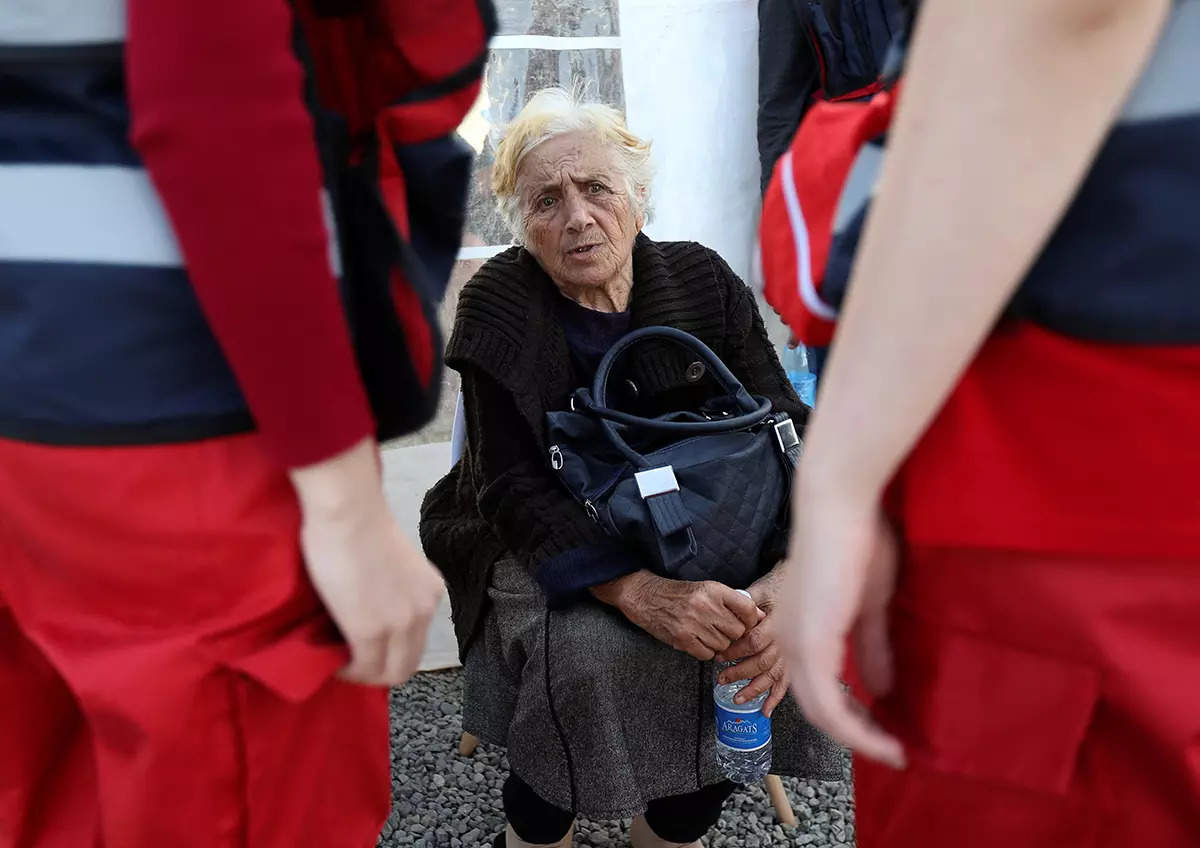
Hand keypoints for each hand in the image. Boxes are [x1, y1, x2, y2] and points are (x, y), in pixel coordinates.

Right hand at [291, 438, 445, 686]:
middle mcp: (425, 609)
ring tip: (339, 662)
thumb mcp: (393, 563)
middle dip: (378, 671)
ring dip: (362, 674)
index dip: (389, 652)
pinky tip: (331, 662)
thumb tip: (370, 609)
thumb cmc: (358, 521)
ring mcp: (401, 623)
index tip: (363, 648)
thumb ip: (391, 589)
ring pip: (390, 673)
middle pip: (408, 664)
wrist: (348, 510)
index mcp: (431, 591)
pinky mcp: (371, 631)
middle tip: (348, 662)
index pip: (417, 641)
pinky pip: (363, 668)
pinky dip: (347, 672)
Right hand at [593, 571, 763, 660]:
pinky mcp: (683, 638)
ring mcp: (694, 623)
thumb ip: (732, 602)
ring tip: (707, 634)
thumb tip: (760, 616)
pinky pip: (707, 654)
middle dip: (734, 635)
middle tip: (723, 631)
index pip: (748, 609)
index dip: (751, 620)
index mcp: (714, 590)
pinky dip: (705, 651)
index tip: (747, 624)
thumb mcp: (707, 589)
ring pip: (723, 645)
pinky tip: (697, 641)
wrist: (647, 597)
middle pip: (737, 631)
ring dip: (719, 644)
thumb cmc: (680, 594)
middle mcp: (705, 605)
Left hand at [715, 569, 787, 716]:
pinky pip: (786, 683)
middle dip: (739, 673)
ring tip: (737, 698)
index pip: (753, 641)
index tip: (719, 656)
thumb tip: (726, 612)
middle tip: (722, 678)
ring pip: (772, 676)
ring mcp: (793, 653)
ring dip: (754, 690)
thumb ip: (745, 602)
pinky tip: (765, 710)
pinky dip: (775, 698)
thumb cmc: (780, 587)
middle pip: (761, 662)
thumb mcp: (760, 589)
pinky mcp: (795, 661)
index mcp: (778, 622)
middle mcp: (787, 641)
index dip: (735, 651)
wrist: (805, 587)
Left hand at [776, 474, 905, 767]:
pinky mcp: (808, 644)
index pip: (818, 688)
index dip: (851, 717)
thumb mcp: (868, 604)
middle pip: (817, 709)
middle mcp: (787, 641)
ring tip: (893, 751)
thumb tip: (880, 690)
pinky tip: (883, 740)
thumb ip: (870, 647)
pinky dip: (856, 730)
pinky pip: (829, 706)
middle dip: (856, 733)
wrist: (841, 505)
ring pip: (821, 714)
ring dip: (859, 738)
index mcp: (799, 629)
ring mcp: (794, 644)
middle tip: (891, 749)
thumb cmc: (857, 540)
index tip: (885, 733)